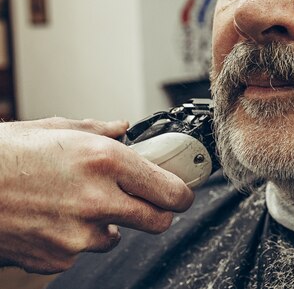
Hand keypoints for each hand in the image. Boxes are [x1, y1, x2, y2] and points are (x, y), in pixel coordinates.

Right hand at [0, 117, 194, 273]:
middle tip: (145, 203)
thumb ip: (99, 130)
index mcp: (105, 161)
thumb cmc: (4, 154)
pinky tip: (52, 218)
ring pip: (116, 237)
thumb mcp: (55, 129)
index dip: (182, 193)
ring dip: (107, 224)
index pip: (170, 189)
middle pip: (158, 221)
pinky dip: (74, 238)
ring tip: (75, 203)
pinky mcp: (57, 258)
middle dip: (158, 213)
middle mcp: (98, 199)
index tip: (182, 192)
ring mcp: (78, 234)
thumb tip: (123, 128)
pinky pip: (81, 251)